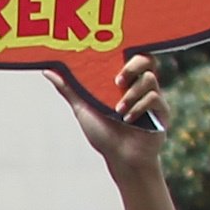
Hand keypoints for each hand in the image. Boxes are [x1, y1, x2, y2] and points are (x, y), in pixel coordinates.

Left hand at [59, 52, 168, 172]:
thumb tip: (48, 71)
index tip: (110, 56)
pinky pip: (154, 98)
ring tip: (118, 111)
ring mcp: (152, 97)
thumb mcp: (82, 108)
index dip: (124, 51)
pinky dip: (139, 107)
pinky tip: (128, 119)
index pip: (129, 55)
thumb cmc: (102, 133)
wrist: (120, 158)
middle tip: (117, 81)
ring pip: (150, 79)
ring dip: (131, 94)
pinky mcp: (161, 111)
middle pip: (147, 60)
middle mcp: (139, 85)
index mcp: (123, 81)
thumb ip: (69, 89)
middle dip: (132, 67)